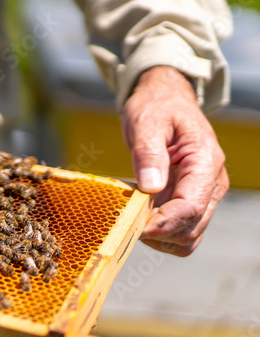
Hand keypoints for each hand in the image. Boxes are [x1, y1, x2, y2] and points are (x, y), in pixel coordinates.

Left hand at [122, 66, 227, 255]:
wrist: (166, 99)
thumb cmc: (157, 107)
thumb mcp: (147, 122)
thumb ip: (149, 154)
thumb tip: (150, 188)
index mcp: (205, 162)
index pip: (190, 207)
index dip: (163, 223)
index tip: (135, 227)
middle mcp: (211, 183)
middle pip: (191, 228)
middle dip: (159, 233)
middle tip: (125, 222)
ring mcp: (203, 193)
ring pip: (188, 236)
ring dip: (160, 237)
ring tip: (131, 217)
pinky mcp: (190, 198)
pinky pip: (180, 228)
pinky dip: (160, 231)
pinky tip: (138, 214)